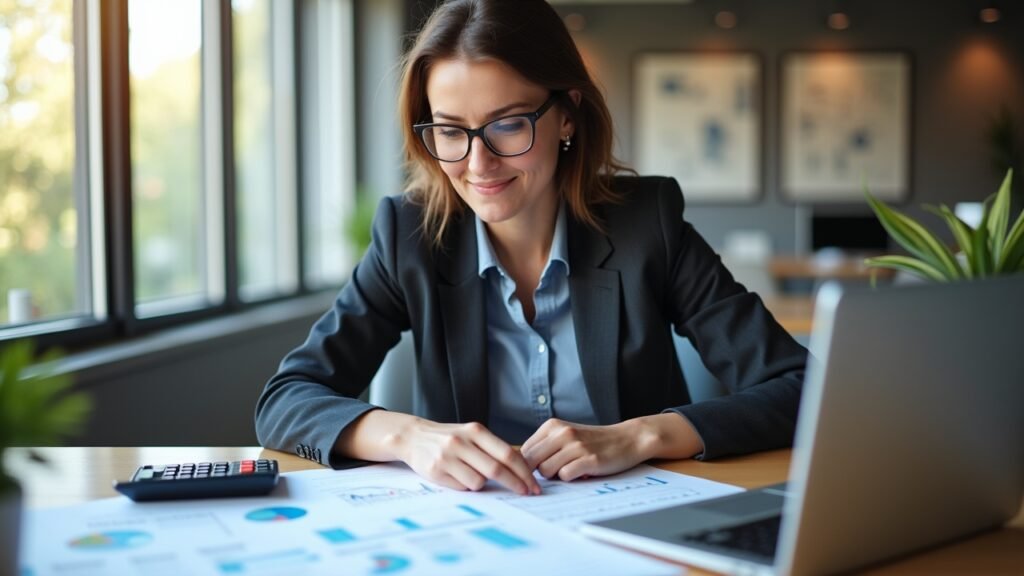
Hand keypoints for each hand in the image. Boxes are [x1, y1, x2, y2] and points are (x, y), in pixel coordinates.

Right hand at [390, 418, 541, 495]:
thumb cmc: (450, 438)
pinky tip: (458, 477)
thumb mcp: (472, 434)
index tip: (533, 484)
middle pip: (496, 469)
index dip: (523, 471)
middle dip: (515, 484)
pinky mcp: (436, 470)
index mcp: (476, 431)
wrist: (414, 437)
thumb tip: (522, 470)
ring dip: (483, 485)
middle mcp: (462, 442)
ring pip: (478, 481)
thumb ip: (493, 448)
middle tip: (526, 493)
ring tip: (474, 476)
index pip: (507, 453)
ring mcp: (448, 456)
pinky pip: (462, 487)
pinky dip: (467, 486)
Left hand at [520, 419, 648, 481]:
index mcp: (553, 425)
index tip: (537, 472)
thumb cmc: (593, 441)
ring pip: (546, 471)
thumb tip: (519, 465)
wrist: (627, 439)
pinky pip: (565, 476)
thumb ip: (544, 446)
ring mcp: (576, 446)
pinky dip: (571, 479)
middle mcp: (562, 433)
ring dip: (556, 476)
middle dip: (538, 473)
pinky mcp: (589, 460)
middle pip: (531, 462)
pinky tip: (581, 472)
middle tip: (554, 474)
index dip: (527, 466)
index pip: (524, 451)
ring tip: (571, 469)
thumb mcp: (566, 435)